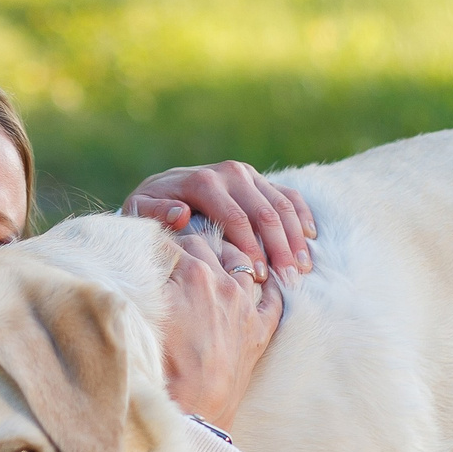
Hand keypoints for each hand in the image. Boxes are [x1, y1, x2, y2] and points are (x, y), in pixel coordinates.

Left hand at [124, 161, 315, 280]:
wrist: (160, 188)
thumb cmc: (150, 210)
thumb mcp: (142, 212)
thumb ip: (158, 213)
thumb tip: (181, 214)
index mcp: (204, 181)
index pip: (236, 218)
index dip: (251, 248)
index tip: (260, 276)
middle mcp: (229, 173)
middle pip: (265, 213)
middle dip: (280, 248)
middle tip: (291, 278)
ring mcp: (247, 175)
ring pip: (282, 205)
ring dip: (295, 237)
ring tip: (304, 267)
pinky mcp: (259, 180)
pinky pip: (288, 195)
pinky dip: (302, 215)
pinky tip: (310, 237)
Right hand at [157, 234, 281, 431]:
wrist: (192, 410)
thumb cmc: (161, 365)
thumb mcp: (146, 312)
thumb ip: (149, 280)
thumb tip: (145, 258)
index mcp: (191, 274)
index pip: (173, 242)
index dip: (162, 244)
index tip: (155, 247)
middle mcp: (222, 283)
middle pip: (207, 245)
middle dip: (194, 244)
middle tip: (183, 248)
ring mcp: (245, 306)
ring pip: (242, 262)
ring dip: (230, 256)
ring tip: (219, 258)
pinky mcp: (259, 331)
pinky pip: (273, 298)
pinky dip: (270, 285)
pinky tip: (266, 279)